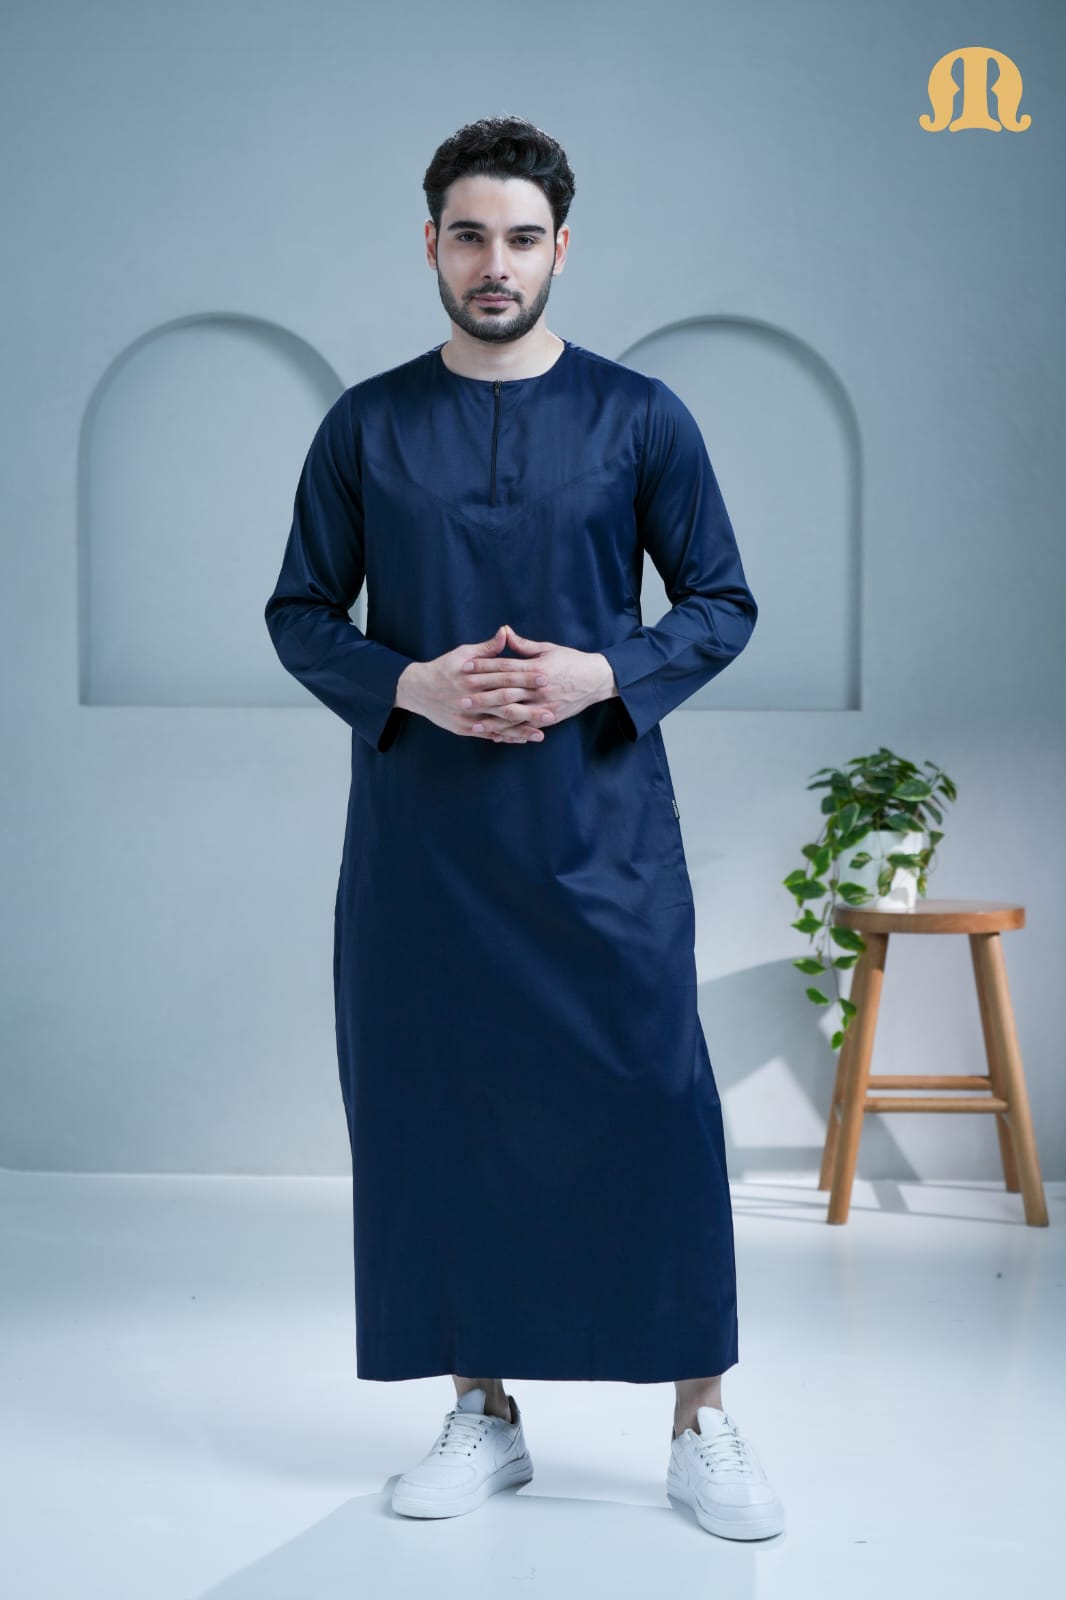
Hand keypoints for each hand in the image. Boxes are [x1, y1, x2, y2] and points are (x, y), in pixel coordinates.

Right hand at [395, 624, 553, 742]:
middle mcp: (470, 696)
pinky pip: (488, 734)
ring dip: (521, 729)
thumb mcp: (463, 653)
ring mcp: (467, 715)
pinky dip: (505, 737)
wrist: (416, 690)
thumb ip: (487, 647)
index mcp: (473, 676)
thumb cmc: (444, 668)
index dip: (526, 677)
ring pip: (498, 723)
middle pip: (505, 702)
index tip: (546, 678)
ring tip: (542, 733)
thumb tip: (505, 632)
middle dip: (529, 708)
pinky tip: (522, 739)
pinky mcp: (464, 728)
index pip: (504, 675)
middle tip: (552, 711)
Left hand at [461, 623, 614, 743]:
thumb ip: (523, 645)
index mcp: (536, 668)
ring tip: (473, 723)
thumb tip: (504, 632)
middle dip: (482, 696)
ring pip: (514, 714)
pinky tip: (495, 735)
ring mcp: (544, 705)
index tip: (465, 668)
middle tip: (461, 698)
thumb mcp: (548, 649)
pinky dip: (510, 732)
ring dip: (492, 720)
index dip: (483, 667)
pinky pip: (526, 727)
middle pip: (505, 692)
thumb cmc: (570, 661)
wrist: (596, 679)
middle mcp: (539, 688)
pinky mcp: (550, 717)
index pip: (504, 666)